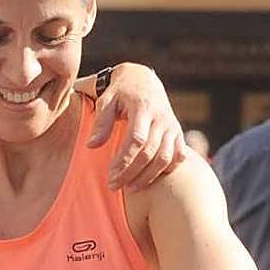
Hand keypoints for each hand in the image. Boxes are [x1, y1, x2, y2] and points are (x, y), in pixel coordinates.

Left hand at [88, 63, 186, 190]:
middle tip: (114, 186)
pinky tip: (151, 180)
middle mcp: (161, 118)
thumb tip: (91, 146)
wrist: (143, 80)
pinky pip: (178, 155)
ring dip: (148, 176)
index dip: (124, 160)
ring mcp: (172, 126)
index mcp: (142, 108)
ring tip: (130, 189)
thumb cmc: (119, 92)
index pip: (136, 139)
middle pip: (150, 152)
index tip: (110, 175)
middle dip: (132, 173)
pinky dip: (167, 169)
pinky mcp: (177, 132)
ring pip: (166, 157)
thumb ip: (100, 122)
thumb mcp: (106, 100)